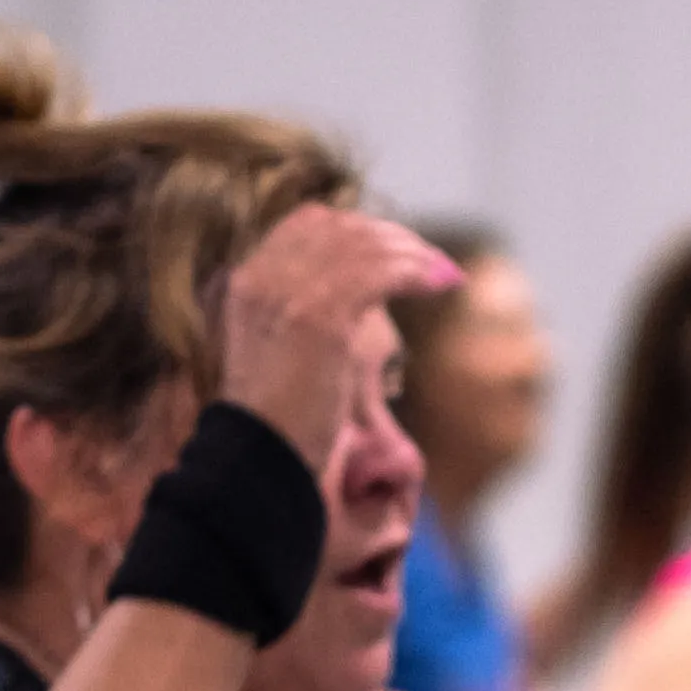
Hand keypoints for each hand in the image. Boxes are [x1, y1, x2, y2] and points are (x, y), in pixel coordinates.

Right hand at [212, 200, 465, 478]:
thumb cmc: (275, 431)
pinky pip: (381, 271)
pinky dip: (417, 270)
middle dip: (388, 235)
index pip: (306, 225)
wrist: (258, 465)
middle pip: (337, 226)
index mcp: (246, 283)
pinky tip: (442, 282)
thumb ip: (306, 322)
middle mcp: (262, 277)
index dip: (356, 229)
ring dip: (412, 252)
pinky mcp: (323, 316)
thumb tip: (359, 308)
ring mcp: (290, 294)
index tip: (393, 248)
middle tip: (429, 258)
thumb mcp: (281, 359)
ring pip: (363, 245)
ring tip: (444, 272)